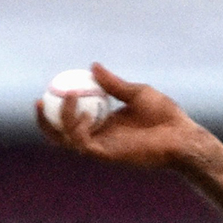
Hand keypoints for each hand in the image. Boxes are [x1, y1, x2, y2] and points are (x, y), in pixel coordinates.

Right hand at [34, 63, 207, 169]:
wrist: (182, 135)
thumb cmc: (165, 115)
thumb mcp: (137, 93)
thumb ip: (114, 83)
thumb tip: (93, 66)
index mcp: (103, 123)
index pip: (70, 118)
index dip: (54, 106)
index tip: (48, 89)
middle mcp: (99, 137)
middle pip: (60, 134)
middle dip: (44, 120)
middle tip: (40, 100)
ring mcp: (102, 147)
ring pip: (67, 140)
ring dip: (61, 120)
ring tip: (70, 97)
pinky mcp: (108, 155)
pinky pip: (83, 144)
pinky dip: (77, 129)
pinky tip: (85, 114)